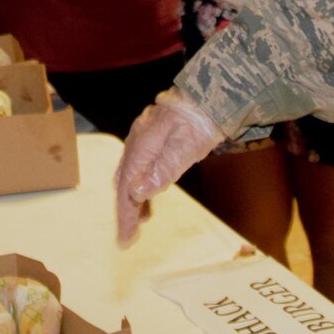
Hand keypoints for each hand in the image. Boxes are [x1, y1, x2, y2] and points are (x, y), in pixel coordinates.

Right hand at [115, 91, 224, 244]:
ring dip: (133, 199)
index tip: (124, 239)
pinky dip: (140, 184)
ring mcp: (143, 138)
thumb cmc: (201, 120)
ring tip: (140, 220)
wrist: (210, 94)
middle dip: (124, 210)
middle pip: (123, 183)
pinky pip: (139, 166)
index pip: (127, 188)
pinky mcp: (152, 137)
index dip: (125, 215)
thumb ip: (163, 170)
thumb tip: (138, 193)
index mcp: (142, 146)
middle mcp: (137, 142)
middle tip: (128, 235)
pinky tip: (149, 193)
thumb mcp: (187, 148)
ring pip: (129, 174)